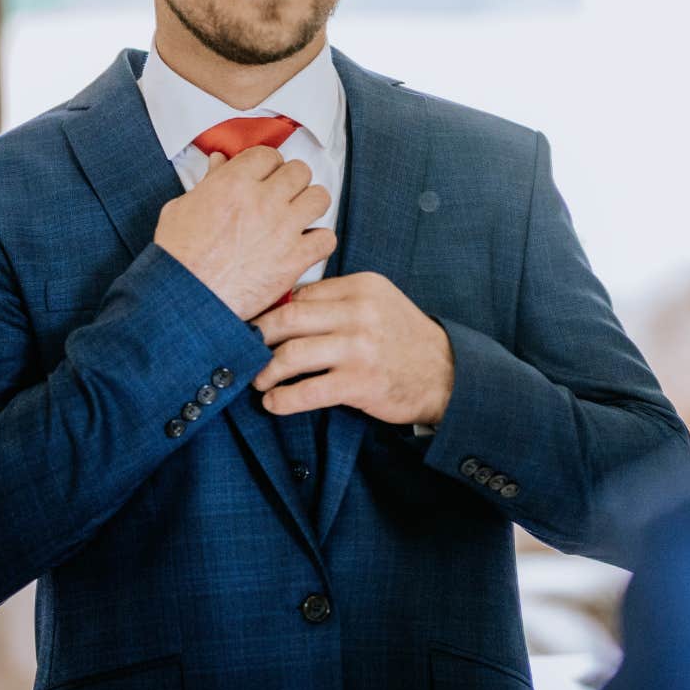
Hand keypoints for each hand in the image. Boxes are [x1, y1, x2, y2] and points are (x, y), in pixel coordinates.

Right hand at [154, 147, 336, 320]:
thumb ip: (208, 181)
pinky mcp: (294, 260)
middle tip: (283, 197)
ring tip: (299, 218)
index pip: (269, 154)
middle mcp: (263, 201)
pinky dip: (319, 243)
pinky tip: (305, 247)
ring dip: (311, 205)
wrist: (186, 298)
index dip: (269, 165)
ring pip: (320, 198)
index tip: (265, 178)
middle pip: (300, 171)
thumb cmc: (177, 255)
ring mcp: (282, 229)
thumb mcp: (182, 207)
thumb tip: (220, 161)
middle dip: (292, 182)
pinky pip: (327, 239)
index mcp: (234, 183)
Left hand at [251, 272, 454, 426]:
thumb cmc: (405, 339)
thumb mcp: (378, 304)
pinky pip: (308, 390)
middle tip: (243, 348)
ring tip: (257, 379)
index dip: (271, 310)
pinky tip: (274, 403)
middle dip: (258, 336)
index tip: (254, 324)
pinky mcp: (360, 382)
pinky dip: (284, 399)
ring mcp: (359, 348)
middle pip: (288, 318)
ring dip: (265, 370)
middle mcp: (359, 312)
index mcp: (361, 286)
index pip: (302, 294)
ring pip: (292, 354)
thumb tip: (284, 306)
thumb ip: (338, 301)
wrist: (446, 374)